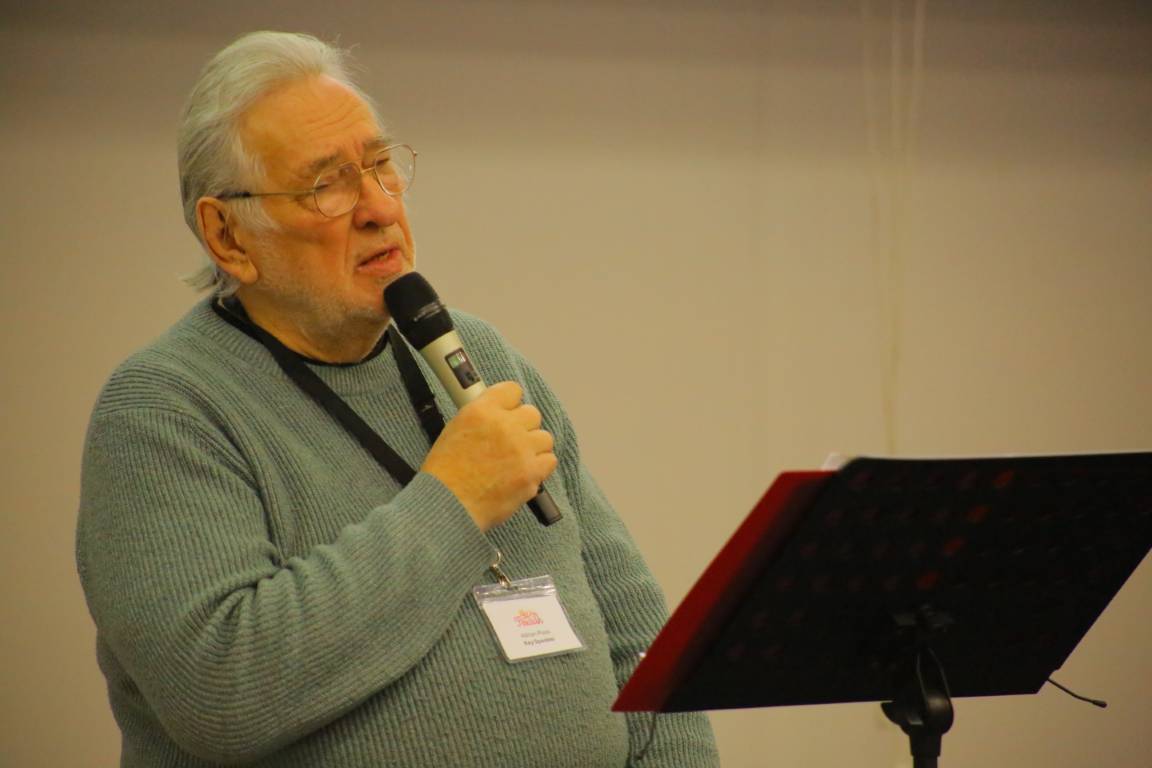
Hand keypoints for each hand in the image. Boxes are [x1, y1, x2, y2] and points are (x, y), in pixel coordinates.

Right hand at [421, 381, 557, 530]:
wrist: (447, 506)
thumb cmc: (445, 474)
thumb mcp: (455, 430)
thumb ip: (482, 417)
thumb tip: (500, 413)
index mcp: (481, 411)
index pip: (512, 390)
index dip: (511, 403)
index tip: (509, 412)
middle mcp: (504, 425)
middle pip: (532, 413)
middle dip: (523, 427)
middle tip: (511, 442)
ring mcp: (521, 449)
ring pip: (544, 438)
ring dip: (533, 447)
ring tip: (517, 461)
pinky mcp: (531, 472)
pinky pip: (549, 460)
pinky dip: (539, 467)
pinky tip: (523, 473)